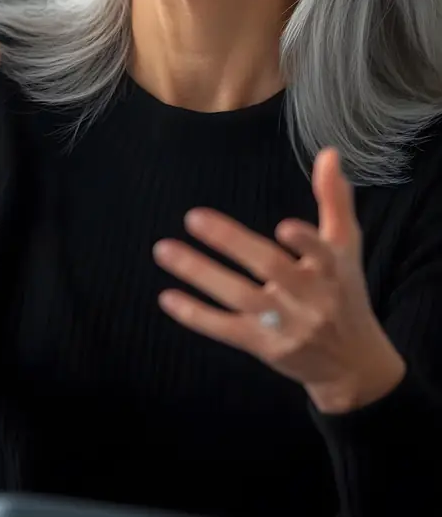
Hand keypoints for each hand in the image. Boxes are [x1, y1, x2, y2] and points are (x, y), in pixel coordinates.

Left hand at [153, 147, 406, 412]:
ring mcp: (284, 325)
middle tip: (193, 216)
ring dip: (199, 273)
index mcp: (331, 269)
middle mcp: (309, 298)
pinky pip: (225, 329)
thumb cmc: (345, 291)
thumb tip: (329, 153)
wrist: (352, 363)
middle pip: (269, 268)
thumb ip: (335, 200)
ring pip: (239, 297)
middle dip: (232, 243)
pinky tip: (167, 296)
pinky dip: (196, 315)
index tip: (285, 228)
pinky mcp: (264, 347)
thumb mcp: (346, 247)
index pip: (321, 253)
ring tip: (164, 249)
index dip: (305, 243)